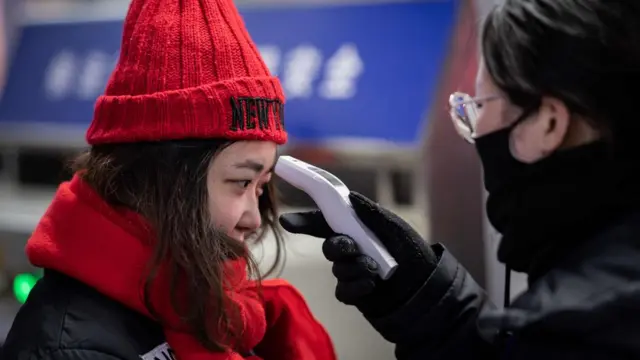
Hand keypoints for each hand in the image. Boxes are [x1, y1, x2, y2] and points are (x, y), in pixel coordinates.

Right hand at [279, 192, 438, 317]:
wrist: (428, 289)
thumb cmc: (414, 252)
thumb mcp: (395, 227)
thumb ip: (370, 213)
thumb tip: (349, 196)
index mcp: (360, 229)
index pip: (328, 221)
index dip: (306, 220)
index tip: (288, 220)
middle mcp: (353, 248)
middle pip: (329, 245)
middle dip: (338, 246)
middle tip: (352, 248)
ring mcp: (353, 271)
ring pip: (337, 268)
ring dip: (354, 268)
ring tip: (375, 270)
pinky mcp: (355, 293)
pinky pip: (342, 290)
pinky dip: (356, 286)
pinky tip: (372, 284)